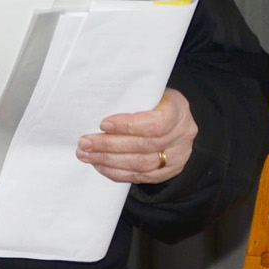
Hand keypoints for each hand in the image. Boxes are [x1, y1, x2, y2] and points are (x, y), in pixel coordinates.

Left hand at [78, 88, 197, 183]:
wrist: (173, 118)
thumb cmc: (153, 100)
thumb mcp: (147, 92)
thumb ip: (130, 98)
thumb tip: (94, 105)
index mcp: (178, 109)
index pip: (155, 123)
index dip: (128, 126)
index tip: (103, 125)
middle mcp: (183, 134)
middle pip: (144, 146)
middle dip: (109, 146)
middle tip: (85, 143)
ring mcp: (179, 155)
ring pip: (142, 164)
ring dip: (109, 161)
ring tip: (87, 155)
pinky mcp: (170, 170)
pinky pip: (142, 176)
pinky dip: (118, 173)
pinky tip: (100, 166)